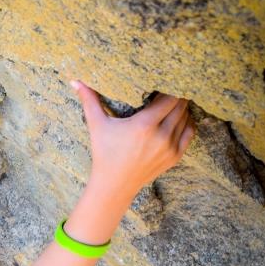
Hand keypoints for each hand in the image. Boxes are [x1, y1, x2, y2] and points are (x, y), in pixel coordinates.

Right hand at [70, 81, 195, 199]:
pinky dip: (187, 123)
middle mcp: (161, 136)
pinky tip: (178, 118)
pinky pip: (189, 133)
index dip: (169, 88)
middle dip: (176, 96)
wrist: (114, 185)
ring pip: (186, 118)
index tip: (162, 83)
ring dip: (181, 108)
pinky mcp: (174, 157)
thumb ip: (89, 100)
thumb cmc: (104, 153)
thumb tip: (75, 80)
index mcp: (144, 125)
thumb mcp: (97, 125)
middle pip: (181, 105)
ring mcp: (170, 148)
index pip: (169, 97)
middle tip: (169, 90)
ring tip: (172, 103)